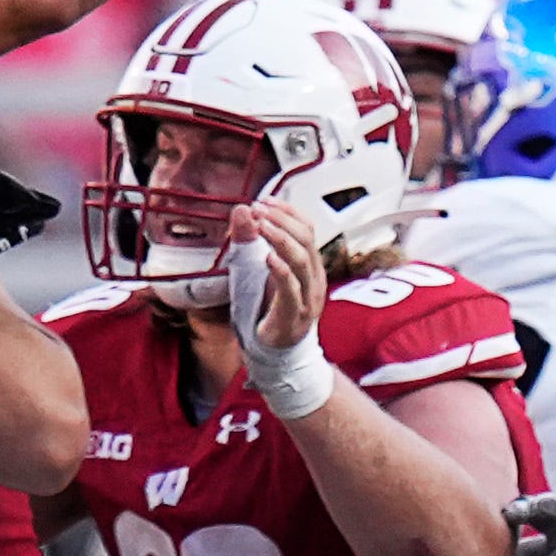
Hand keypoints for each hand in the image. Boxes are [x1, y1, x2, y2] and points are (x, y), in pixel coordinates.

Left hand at [227, 212, 335, 420]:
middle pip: (307, 240)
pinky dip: (281, 271)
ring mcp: (308, 299)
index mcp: (309, 266)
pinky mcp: (295, 316)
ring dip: (280, 239)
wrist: (278, 355)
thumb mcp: (253, 270)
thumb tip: (241, 210)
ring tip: (260, 226)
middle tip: (258, 209)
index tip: (264, 200)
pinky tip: (267, 257)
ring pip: (302, 260)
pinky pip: (292, 290)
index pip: (307, 229)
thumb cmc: (268, 311)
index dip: (288, 212)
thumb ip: (248, 241)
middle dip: (282, 220)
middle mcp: (314, 279)